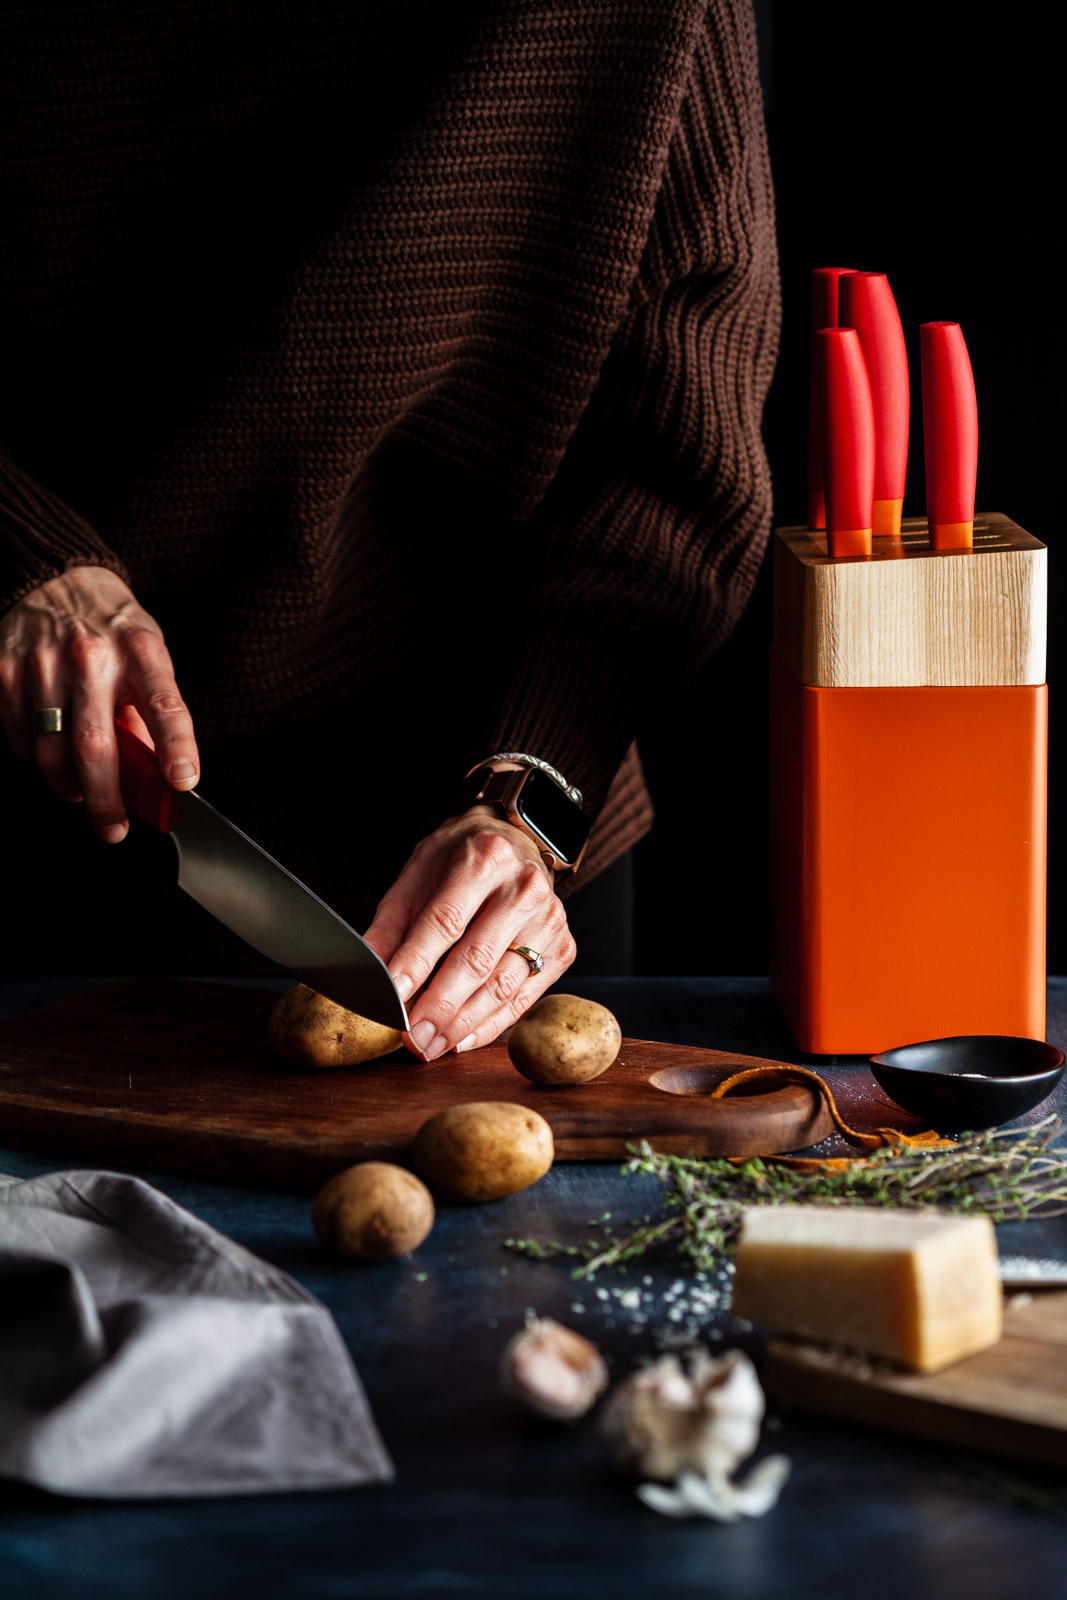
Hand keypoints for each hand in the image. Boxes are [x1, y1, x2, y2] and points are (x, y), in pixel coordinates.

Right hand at [0, 566, 199, 840]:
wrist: (57, 578)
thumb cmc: (113, 627)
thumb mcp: (149, 654)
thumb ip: (151, 710)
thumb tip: (155, 773)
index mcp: (141, 651)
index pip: (165, 704)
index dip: (176, 747)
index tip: (182, 782)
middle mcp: (92, 657)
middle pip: (97, 746)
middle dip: (107, 801)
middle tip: (115, 830)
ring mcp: (45, 665)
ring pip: (52, 752)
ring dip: (68, 787)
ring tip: (81, 794)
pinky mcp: (7, 672)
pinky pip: (20, 738)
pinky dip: (35, 757)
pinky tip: (49, 749)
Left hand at [363, 807, 576, 1059]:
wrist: (517, 839)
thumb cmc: (461, 858)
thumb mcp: (418, 873)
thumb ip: (392, 923)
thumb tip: (368, 972)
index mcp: (483, 859)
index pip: (445, 921)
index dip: (417, 963)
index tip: (391, 997)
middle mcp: (523, 887)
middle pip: (478, 959)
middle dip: (440, 1007)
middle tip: (412, 1040)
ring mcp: (550, 919)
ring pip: (503, 986)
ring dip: (463, 1024)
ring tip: (431, 1046)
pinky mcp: (564, 947)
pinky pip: (524, 998)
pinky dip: (490, 1025)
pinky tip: (462, 1039)